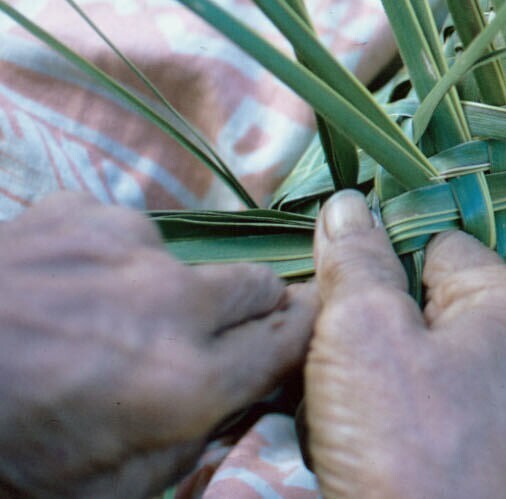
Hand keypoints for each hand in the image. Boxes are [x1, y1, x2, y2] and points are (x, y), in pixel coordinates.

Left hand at [0, 192, 314, 498]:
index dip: (299, 344)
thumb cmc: (2, 451)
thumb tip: (234, 408)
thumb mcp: (97, 495)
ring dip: (169, 291)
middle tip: (202, 346)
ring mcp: (127, 247)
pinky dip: (109, 262)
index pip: (295, 339)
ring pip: (188, 261)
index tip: (288, 349)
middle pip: (261, 288)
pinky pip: (124, 234)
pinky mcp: (80, 211)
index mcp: (185, 382)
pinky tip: (63, 294)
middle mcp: (173, 302)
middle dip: (246, 316)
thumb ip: (183, 451)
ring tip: (106, 324)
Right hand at [303, 190, 505, 498]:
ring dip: (366, 373)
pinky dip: (381, 414)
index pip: (437, 244)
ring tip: (341, 408)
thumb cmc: (402, 445)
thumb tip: (348, 205)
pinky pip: (419, 402)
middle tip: (335, 364)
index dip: (378, 266)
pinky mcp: (478, 448)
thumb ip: (356, 261)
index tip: (338, 302)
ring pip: (415, 354)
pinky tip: (354, 438)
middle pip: (426, 300)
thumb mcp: (363, 332)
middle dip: (369, 324)